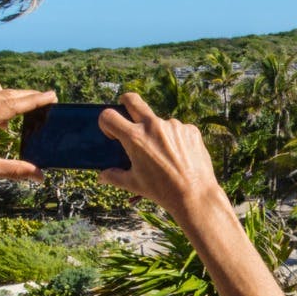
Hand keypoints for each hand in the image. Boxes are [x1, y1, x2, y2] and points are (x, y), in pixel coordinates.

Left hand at [0, 80, 56, 183]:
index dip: (34, 100)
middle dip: (27, 95)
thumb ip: (14, 169)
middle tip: (46, 98)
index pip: (12, 105)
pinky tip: (0, 118)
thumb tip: (40, 176)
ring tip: (23, 107)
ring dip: (10, 95)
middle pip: (5, 93)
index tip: (52, 95)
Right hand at [98, 92, 221, 212]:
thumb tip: (102, 176)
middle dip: (125, 102)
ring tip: (164, 156)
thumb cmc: (161, 190)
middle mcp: (153, 126)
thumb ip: (114, 176)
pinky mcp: (190, 130)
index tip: (112, 133)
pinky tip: (179, 156)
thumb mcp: (134, 183)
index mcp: (135, 138)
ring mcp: (174, 126)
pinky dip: (175, 140)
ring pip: (159, 122)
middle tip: (127, 112)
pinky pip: (178, 130)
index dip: (106, 122)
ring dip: (156, 132)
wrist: (195, 195)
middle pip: (132, 100)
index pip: (109, 116)